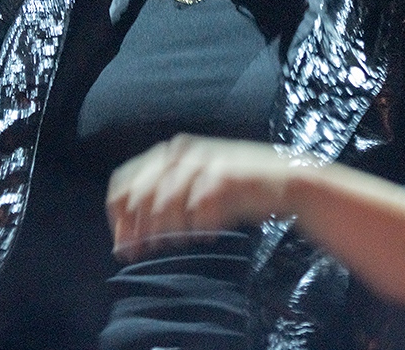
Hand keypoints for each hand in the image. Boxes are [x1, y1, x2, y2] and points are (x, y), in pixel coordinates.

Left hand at [105, 134, 301, 262]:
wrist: (287, 180)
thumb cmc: (239, 188)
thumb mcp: (197, 184)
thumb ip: (166, 199)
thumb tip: (131, 233)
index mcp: (172, 151)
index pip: (124, 181)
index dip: (117, 215)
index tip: (121, 241)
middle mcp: (183, 153)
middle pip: (140, 195)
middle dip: (136, 229)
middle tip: (138, 253)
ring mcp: (204, 163)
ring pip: (165, 204)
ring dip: (165, 231)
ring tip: (172, 246)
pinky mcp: (223, 178)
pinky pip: (197, 210)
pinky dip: (197, 228)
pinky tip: (205, 236)